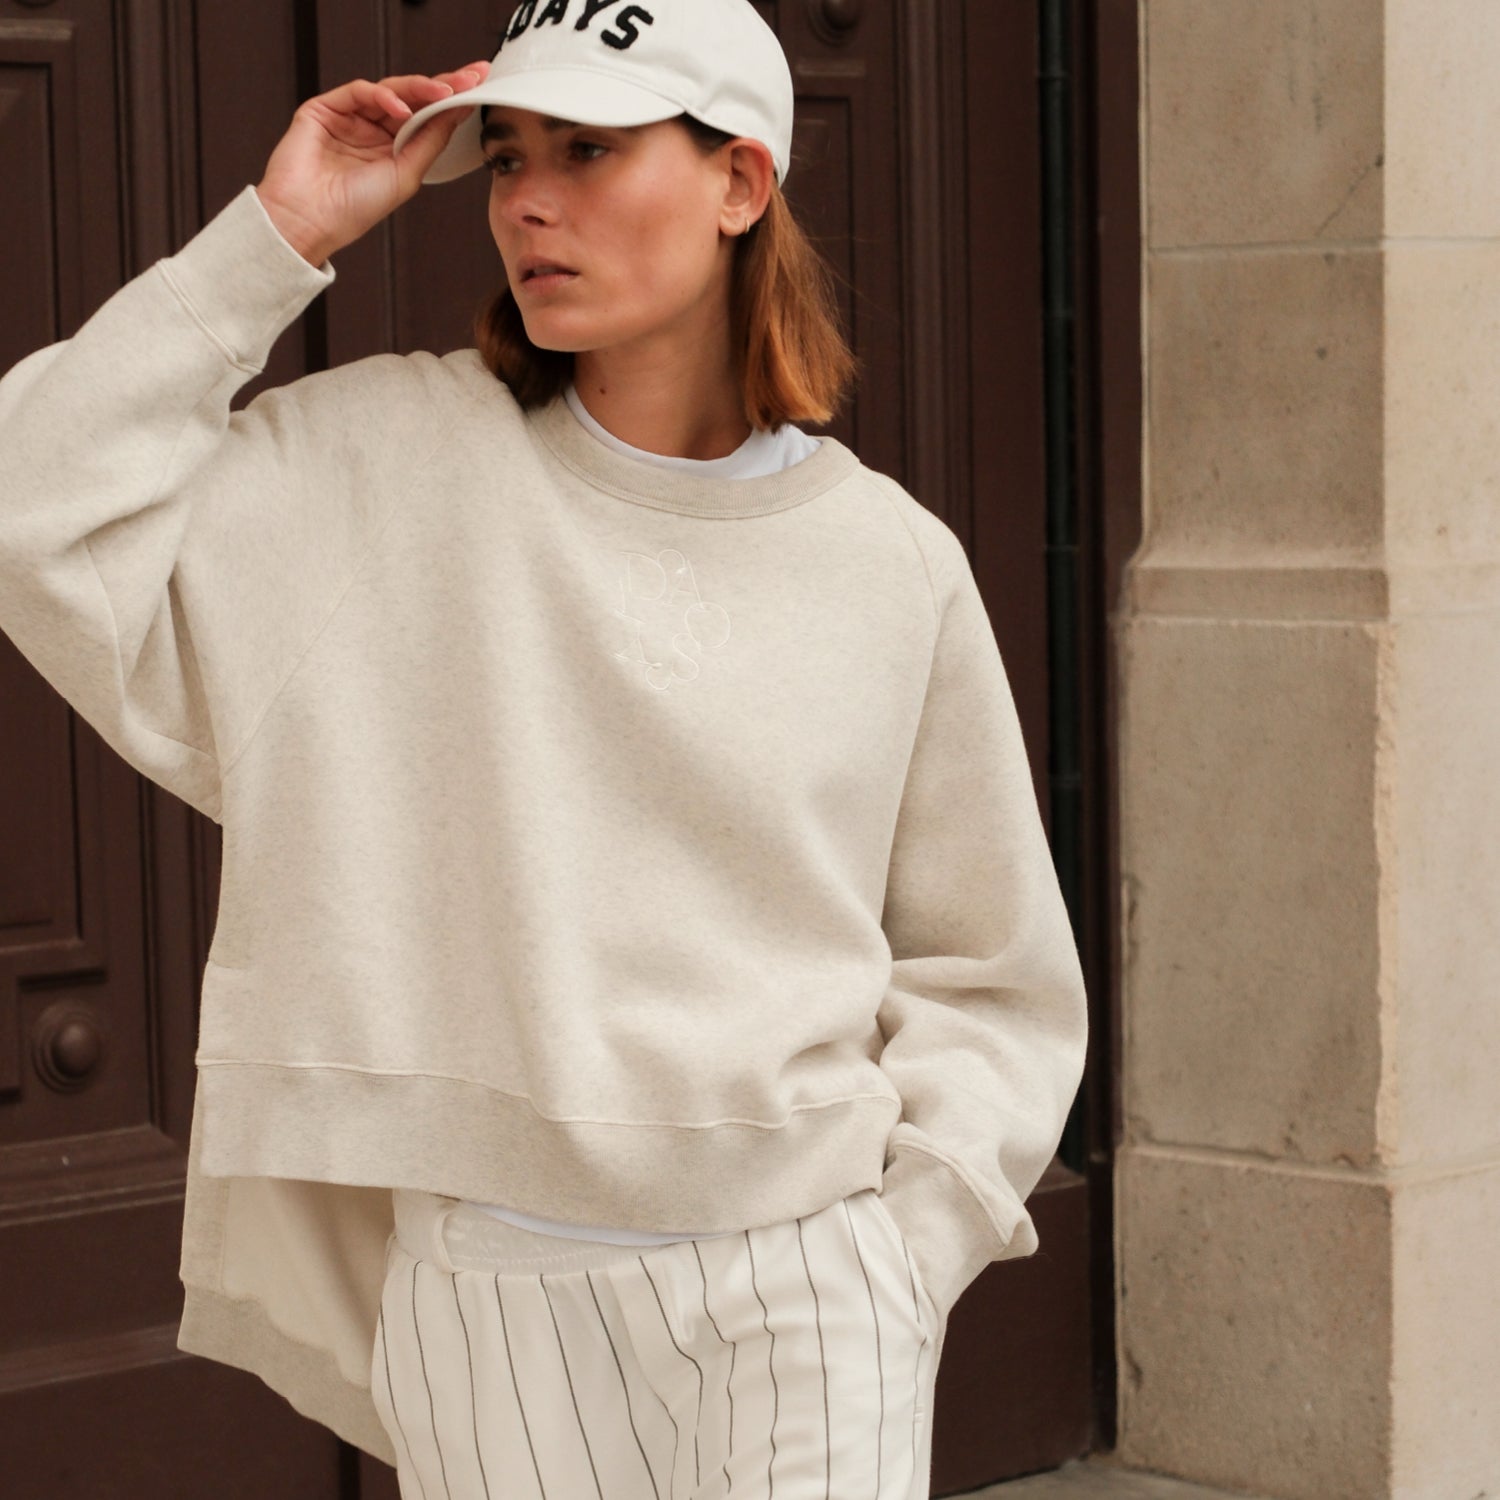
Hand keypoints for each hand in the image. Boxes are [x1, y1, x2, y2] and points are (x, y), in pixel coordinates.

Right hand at [255, 61, 490, 266]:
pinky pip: (359, 92)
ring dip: (419, 88)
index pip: (426, 116)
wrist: (310, 220)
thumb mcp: (406, 174)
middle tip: (471, 77)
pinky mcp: (324, 109)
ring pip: (389, 90)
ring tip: (443, 92)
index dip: (452, 101)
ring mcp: (349, 118)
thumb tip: (457, 112)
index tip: (479, 87)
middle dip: (443, 85)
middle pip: (412, 98)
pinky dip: (382, 96)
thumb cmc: (354, 208)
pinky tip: (400, 109)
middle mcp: (373, 130)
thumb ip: (430, 140)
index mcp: (393, 148)